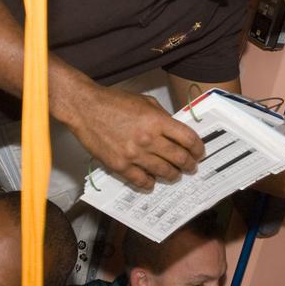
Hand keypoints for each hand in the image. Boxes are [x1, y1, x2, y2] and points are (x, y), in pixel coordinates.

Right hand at [67, 85, 203, 189]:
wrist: (85, 108)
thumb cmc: (113, 102)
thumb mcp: (145, 101)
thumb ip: (163, 117)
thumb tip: (176, 131)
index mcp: (156, 120)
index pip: (188, 139)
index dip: (198, 148)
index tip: (199, 152)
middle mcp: (148, 139)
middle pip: (179, 158)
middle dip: (190, 164)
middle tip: (191, 167)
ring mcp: (134, 154)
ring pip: (164, 172)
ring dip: (173, 175)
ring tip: (174, 174)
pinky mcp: (120, 166)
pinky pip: (142, 181)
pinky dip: (150, 183)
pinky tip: (152, 181)